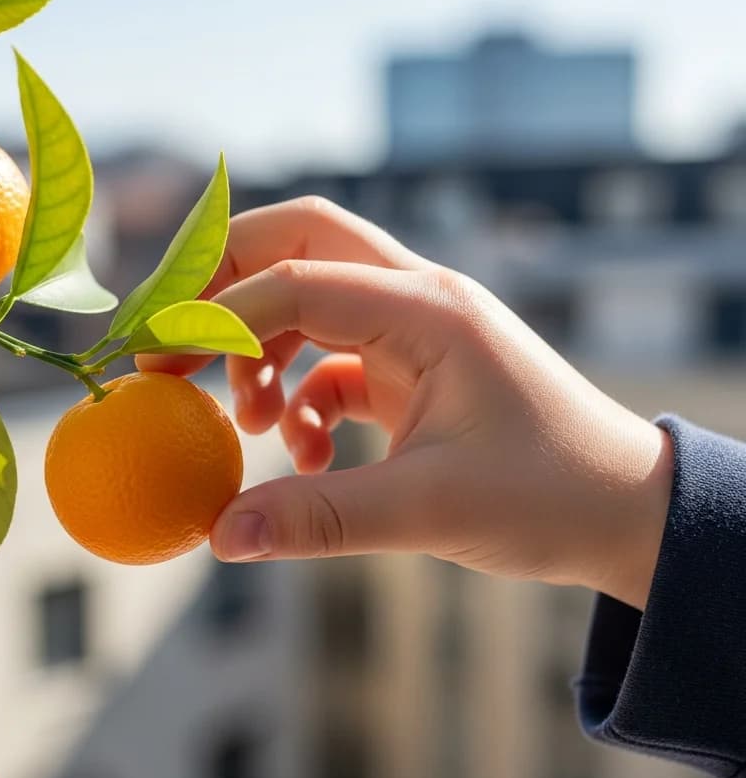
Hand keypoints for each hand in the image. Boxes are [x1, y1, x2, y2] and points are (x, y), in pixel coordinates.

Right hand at [137, 197, 672, 608]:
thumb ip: (318, 519)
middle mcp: (420, 299)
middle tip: (175, 348)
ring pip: (310, 296)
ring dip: (263, 349)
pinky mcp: (414, 367)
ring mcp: (417, 330)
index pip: (295, 280)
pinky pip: (333, 357)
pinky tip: (308, 454)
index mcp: (427, 309)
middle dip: (225, 287)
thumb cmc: (549, 497)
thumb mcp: (428, 510)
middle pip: (299, 240)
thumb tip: (220, 537)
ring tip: (251, 424)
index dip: (213, 317)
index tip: (153, 364)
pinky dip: (302, 397)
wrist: (623, 512)